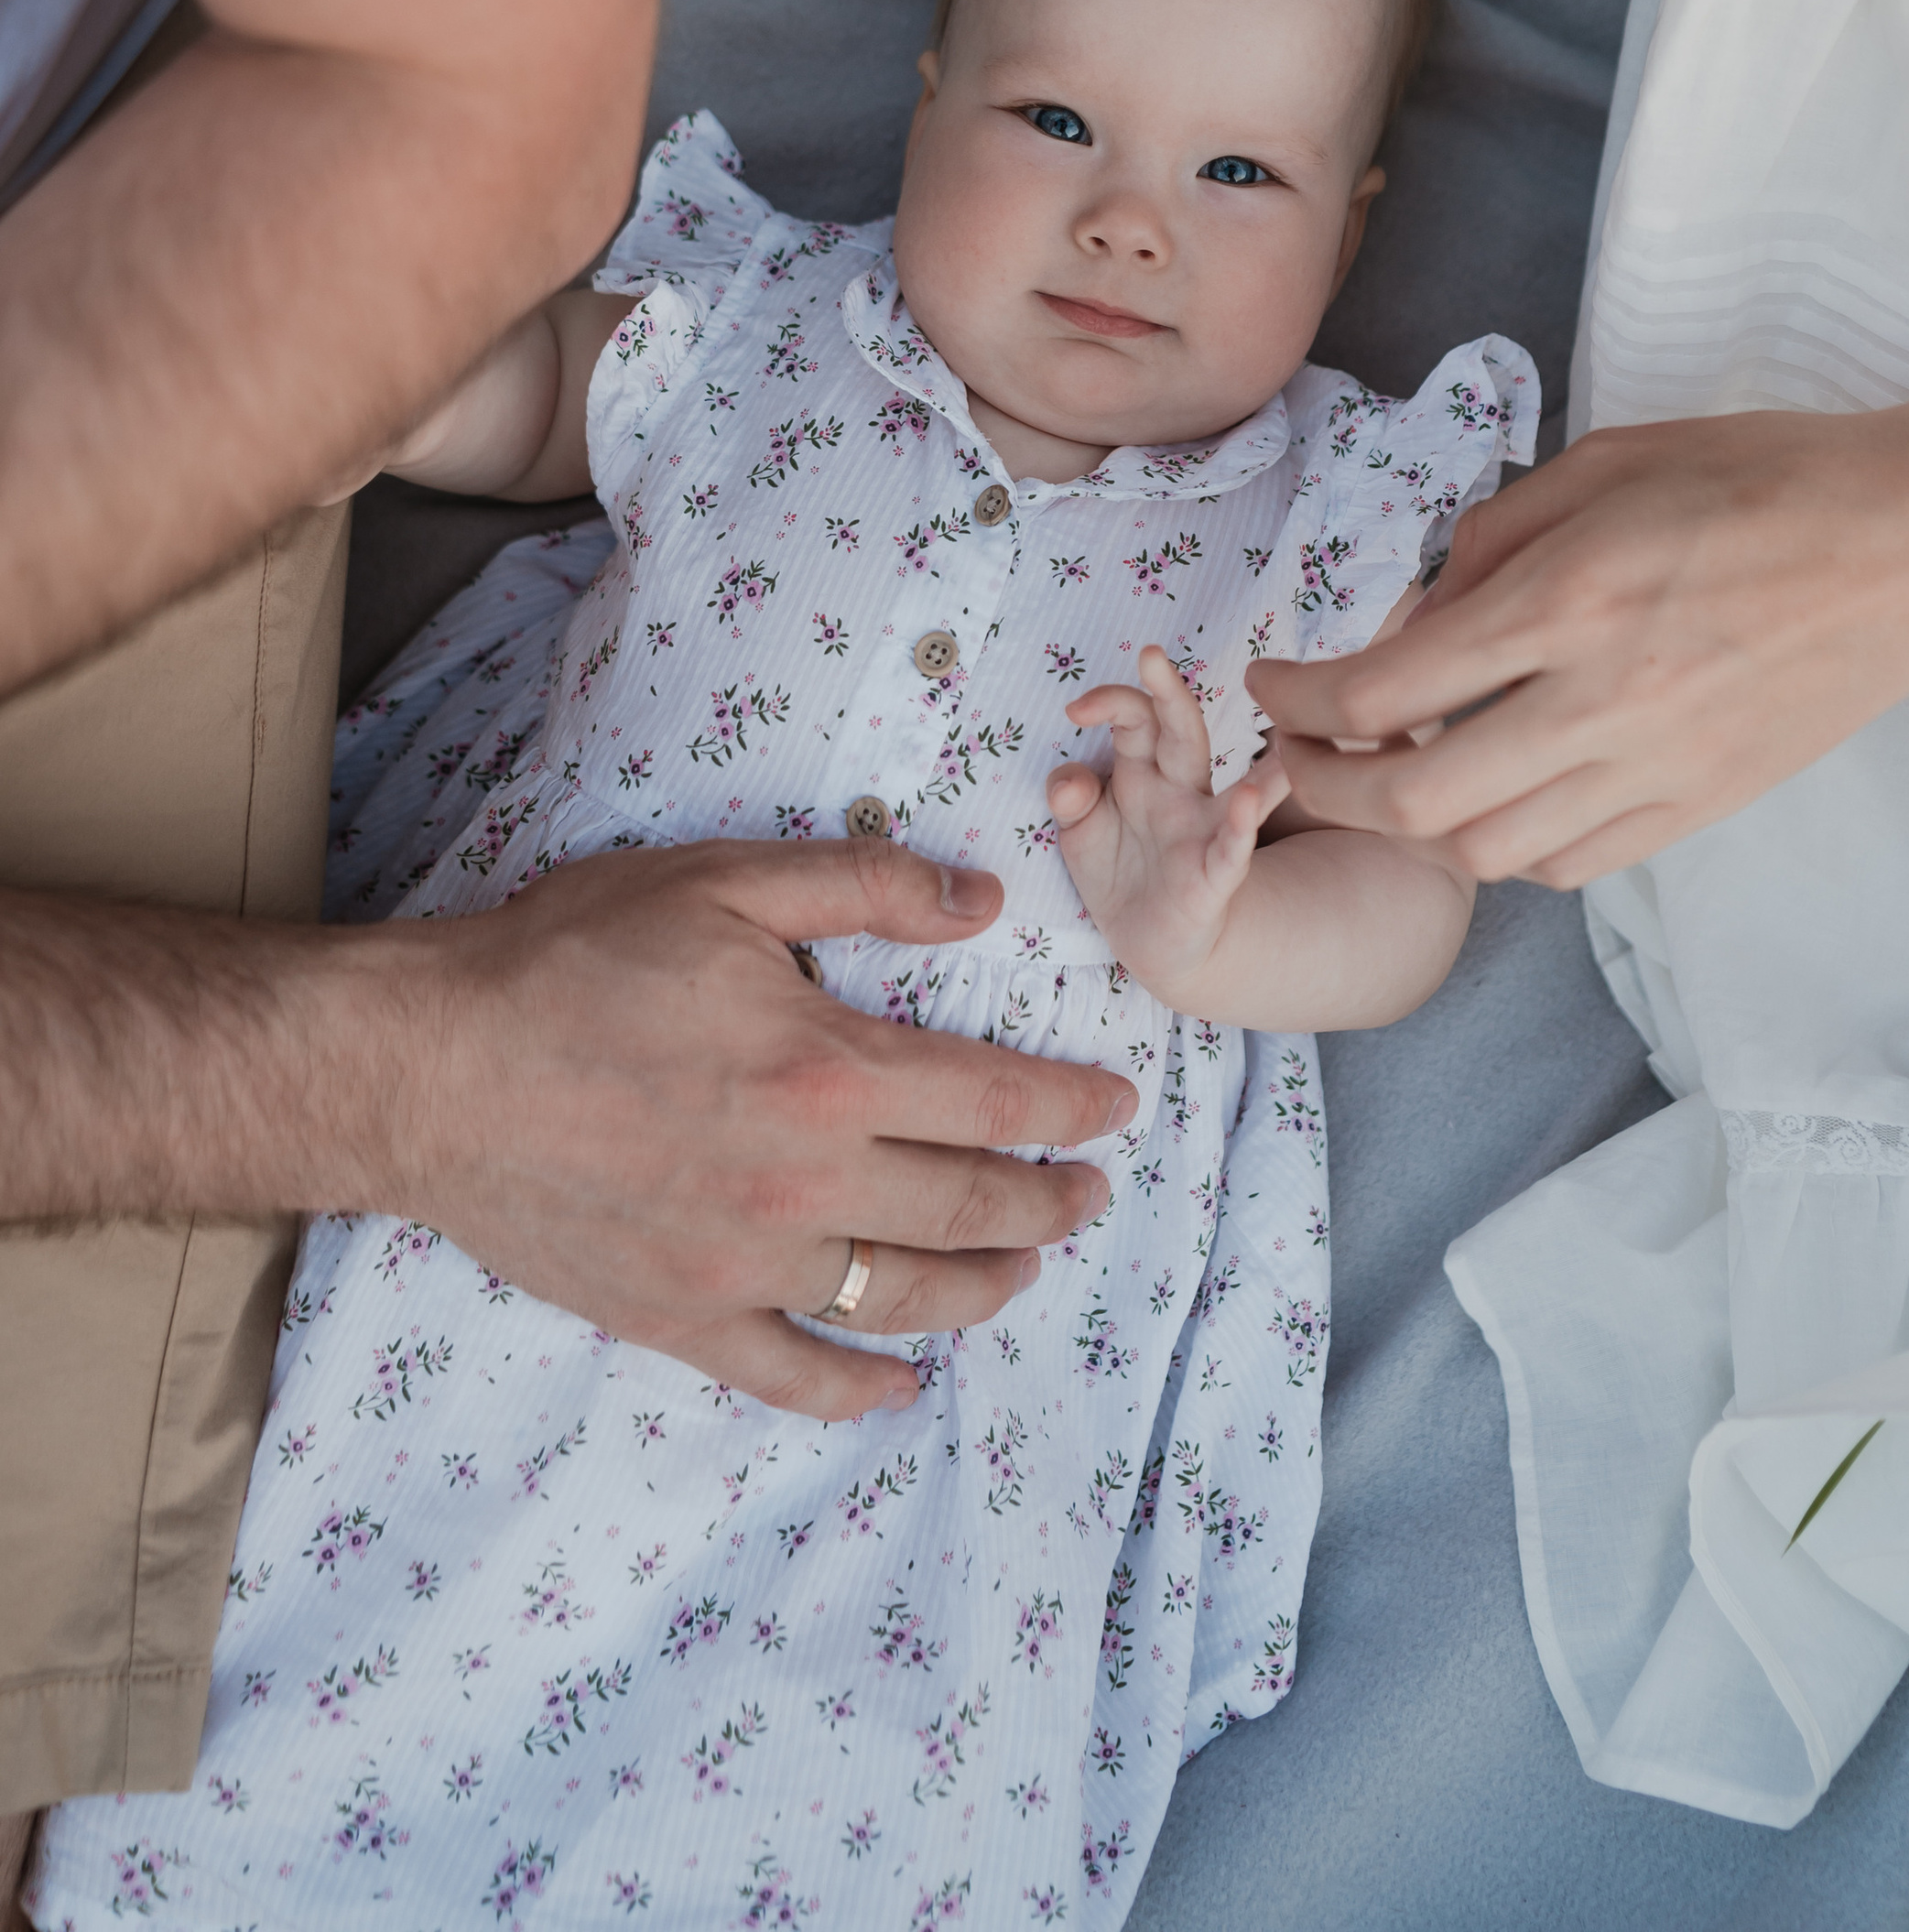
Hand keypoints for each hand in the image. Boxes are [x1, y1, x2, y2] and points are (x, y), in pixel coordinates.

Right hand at [390, 839, 1134, 1417]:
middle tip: (1089, 1193)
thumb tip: (981, 901)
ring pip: (905, 1297)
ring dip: (985, 1287)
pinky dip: (860, 1386)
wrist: (432, 1068)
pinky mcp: (681, 1318)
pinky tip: (900, 1381)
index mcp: (829, 1070)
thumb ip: (866, 887)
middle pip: (971, 1208)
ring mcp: (745, 1264)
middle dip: (1050, 1201)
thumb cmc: (573, 958)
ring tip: (1024, 1266)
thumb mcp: (727, 883)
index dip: (1071, 1109)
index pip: (996, 1102)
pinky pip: (794, 1374)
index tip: (1115, 1111)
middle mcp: (805, 1181)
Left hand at [1049, 647, 1287, 999]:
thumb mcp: (1080, 831)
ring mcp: (1204, 832)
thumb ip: (1072, 798)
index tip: (1074, 709)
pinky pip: (1232, 852)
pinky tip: (1250, 808)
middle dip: (1168, 693)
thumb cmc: (1118, 869)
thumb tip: (1069, 781)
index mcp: (1144, 770)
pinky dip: (1240, 831)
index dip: (1108, 702)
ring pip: (1239, 792)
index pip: (1135, 717)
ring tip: (1278, 738)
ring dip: (1260, 769)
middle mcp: (1181, 791)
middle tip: (1149, 654)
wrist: (1148, 941)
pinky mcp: (1214, 878)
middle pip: (1182, 733)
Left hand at [1248, 404, 1908, 888]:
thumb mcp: (1606, 465)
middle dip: (1326, 787)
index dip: (1303, 697)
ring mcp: (1656, 770)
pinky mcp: (1699, 807)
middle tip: (1296, 752)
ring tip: (1384, 780)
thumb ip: (1497, 538)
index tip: (1270, 681)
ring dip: (1410, 829)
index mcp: (1570, 600)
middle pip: (1416, 802)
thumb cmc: (1761, 478)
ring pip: (1487, 852)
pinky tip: (1487, 800)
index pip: (1387, 688)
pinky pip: (1569, 864)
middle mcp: (1602, 702)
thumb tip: (1425, 608)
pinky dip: (1503, 846)